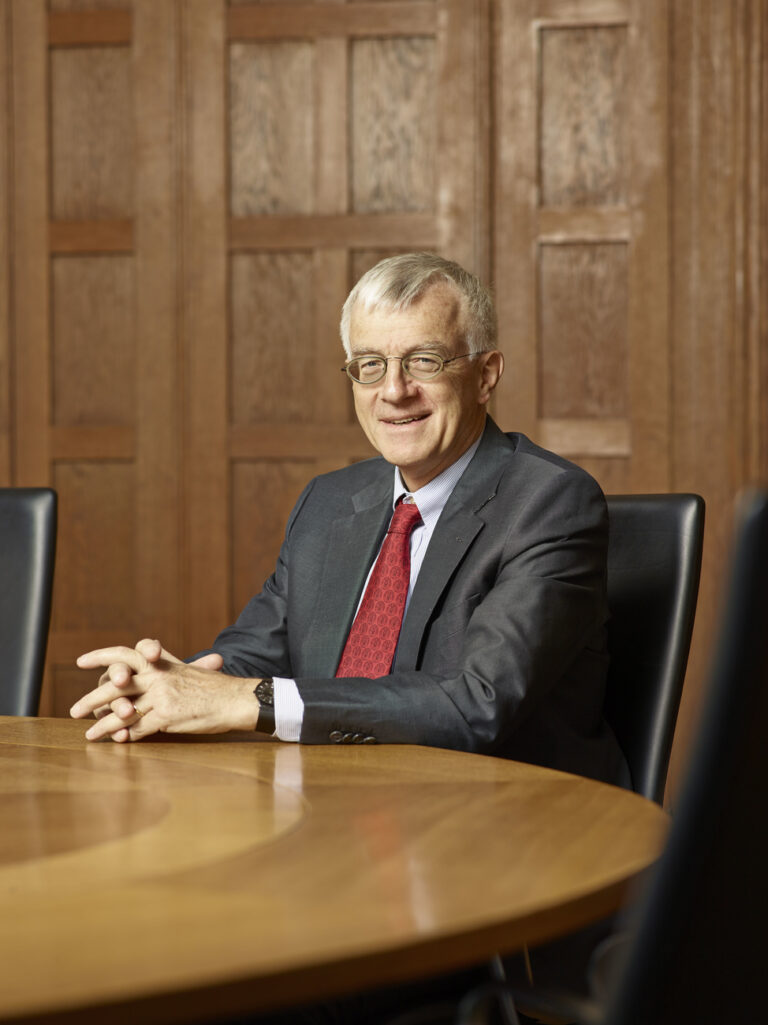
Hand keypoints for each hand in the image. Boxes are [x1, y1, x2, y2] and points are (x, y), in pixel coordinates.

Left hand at [71, 638, 257, 742]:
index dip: (101, 657)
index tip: (81, 662)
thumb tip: (143, 675)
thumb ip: (163, 672)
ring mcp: (161, 695)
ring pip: (122, 711)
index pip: (125, 653)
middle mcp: (158, 675)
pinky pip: (137, 728)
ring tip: (89, 734)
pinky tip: (116, 742)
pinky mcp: (167, 715)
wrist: (235, 699)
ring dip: (103, 725)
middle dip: (92, 699)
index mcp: (161, 662)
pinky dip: (125, 737)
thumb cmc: (214, 688)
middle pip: (115, 685)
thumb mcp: (188, 671)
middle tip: (75, 710)